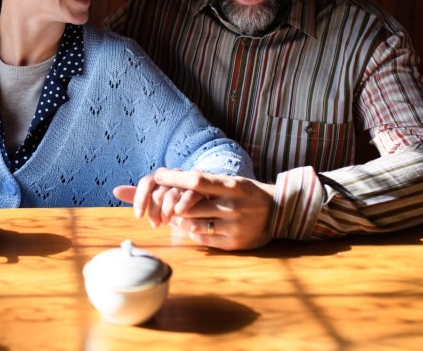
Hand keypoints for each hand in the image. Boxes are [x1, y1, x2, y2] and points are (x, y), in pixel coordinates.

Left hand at [113, 169, 192, 226]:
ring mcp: (187, 181)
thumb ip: (137, 196)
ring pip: (171, 194)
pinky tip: (178, 215)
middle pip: (158, 190)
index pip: (146, 182)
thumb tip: (115, 190)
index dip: (140, 199)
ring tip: (165, 222)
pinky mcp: (201, 190)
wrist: (200, 207)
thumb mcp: (154, 201)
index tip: (138, 216)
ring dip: (166, 211)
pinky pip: (189, 196)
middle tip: (154, 224)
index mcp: (160, 176)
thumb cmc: (173, 204)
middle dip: (153, 210)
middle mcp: (173, 175)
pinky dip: (182, 206)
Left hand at [115, 168, 275, 250]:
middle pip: (187, 205)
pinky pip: (200, 239)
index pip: (195, 180)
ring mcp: (234, 226)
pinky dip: (194, 233)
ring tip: (182, 216)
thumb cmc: (243, 192)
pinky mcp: (233, 244)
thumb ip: (192, 182)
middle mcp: (232, 205)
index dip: (173, 179)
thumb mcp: (224, 181)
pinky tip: (200, 226)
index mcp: (230, 185)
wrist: (278, 212)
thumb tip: (143, 182)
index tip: (157, 177)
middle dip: (170, 207)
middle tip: (162, 208)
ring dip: (180, 220)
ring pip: (191, 225)